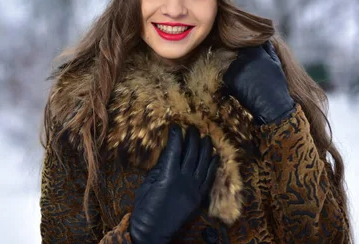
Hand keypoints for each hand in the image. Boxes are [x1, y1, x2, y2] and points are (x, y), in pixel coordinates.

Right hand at [129, 125, 218, 243]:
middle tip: (192, 127)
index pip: (176, 148)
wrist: (153, 231)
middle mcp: (185, 179)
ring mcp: (194, 189)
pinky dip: (212, 165)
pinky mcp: (198, 198)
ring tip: (205, 136)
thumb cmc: (145, 208)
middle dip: (192, 137)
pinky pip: (209, 178)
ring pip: (204, 163)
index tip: (175, 126)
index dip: (176, 135)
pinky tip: (214, 156)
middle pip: (192, 152)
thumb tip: (169, 153)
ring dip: (205, 148)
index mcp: (169, 174)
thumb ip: (160, 167)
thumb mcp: (148, 183)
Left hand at [222, 41, 294, 124]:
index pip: (247, 44)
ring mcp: (235, 67)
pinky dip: (234, 81)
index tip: (252, 60)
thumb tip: (263, 38)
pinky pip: (229, 76)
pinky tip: (244, 88)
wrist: (272, 105)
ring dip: (238, 71)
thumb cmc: (276, 84)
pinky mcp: (229, 78)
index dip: (249, 51)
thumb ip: (268, 49)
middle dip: (244, 62)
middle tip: (253, 75)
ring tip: (250, 82)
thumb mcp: (276, 63)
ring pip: (234, 66)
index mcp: (256, 51)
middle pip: (239, 55)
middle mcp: (244, 57)